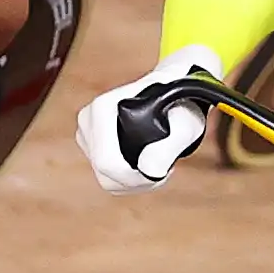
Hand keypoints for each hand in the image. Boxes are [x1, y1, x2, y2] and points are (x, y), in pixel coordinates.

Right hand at [73, 45, 222, 190]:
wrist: (175, 92)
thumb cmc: (182, 104)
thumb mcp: (186, 124)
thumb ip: (169, 147)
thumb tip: (148, 170)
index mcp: (103, 108)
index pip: (107, 161)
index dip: (136, 178)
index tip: (163, 172)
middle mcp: (89, 118)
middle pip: (105, 172)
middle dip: (138, 180)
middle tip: (165, 167)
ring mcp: (87, 131)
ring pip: (105, 177)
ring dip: (135, 180)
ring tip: (158, 162)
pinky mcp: (91, 142)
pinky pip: (105, 176)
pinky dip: (128, 178)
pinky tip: (147, 164)